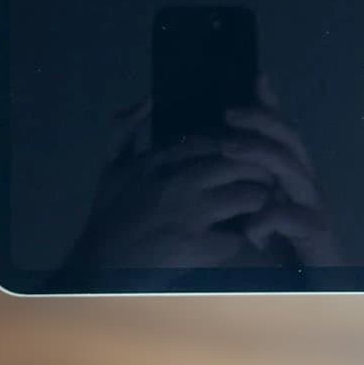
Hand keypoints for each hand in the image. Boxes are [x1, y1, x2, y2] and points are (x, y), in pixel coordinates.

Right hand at [70, 101, 273, 267]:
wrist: (99, 265)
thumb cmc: (107, 214)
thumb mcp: (111, 165)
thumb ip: (127, 129)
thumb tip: (148, 98)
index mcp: (158, 161)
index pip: (211, 141)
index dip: (234, 144)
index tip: (241, 151)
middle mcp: (177, 183)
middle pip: (237, 163)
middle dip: (257, 167)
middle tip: (264, 174)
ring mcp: (189, 216)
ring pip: (246, 196)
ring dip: (258, 198)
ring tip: (260, 202)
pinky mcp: (196, 248)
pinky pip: (236, 237)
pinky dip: (244, 237)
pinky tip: (245, 236)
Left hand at [222, 77, 341, 265]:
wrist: (313, 286)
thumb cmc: (280, 245)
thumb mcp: (255, 206)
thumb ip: (244, 180)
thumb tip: (217, 148)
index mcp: (291, 173)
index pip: (282, 130)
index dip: (270, 104)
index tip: (256, 77)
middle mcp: (305, 183)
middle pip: (289, 140)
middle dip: (261, 121)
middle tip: (229, 113)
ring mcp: (313, 206)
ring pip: (292, 170)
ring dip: (260, 155)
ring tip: (229, 148)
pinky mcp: (316, 234)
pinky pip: (293, 217)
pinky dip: (268, 220)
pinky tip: (250, 231)